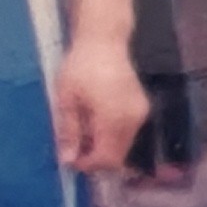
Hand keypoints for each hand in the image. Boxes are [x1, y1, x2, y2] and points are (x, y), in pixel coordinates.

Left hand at [54, 30, 148, 175]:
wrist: (104, 40)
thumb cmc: (80, 66)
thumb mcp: (66, 99)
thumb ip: (69, 131)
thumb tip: (67, 160)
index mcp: (114, 117)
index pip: (107, 158)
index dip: (88, 165)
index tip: (70, 160)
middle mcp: (133, 118)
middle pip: (118, 156)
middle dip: (96, 159)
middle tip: (73, 149)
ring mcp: (140, 113)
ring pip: (124, 146)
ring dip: (103, 148)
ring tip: (82, 133)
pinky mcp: (141, 108)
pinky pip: (127, 133)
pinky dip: (111, 137)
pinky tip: (94, 124)